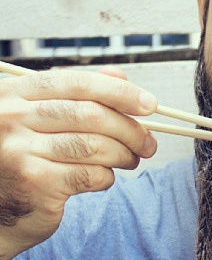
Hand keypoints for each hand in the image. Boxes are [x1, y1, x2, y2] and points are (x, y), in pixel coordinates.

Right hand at [0, 66, 157, 259]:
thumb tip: (121, 77)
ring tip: (132, 160)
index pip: (77, 82)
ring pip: (95, 145)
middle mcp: (11, 118)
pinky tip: (104, 178)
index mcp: (14, 94)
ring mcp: (19, 151)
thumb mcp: (38, 117)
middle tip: (149, 143)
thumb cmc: (22, 159)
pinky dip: (107, 176)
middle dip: (131, 129)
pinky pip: (90, 174)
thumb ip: (76, 94)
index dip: (119, 91)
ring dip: (124, 154)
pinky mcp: (34, 183)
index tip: (149, 104)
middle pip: (91, 114)